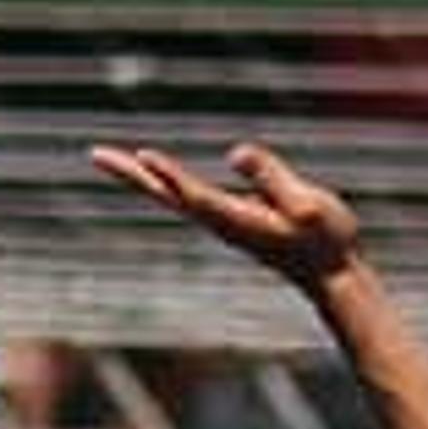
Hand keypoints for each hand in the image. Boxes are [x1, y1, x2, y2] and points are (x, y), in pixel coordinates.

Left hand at [89, 140, 363, 290]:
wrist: (333, 275)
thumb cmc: (328, 242)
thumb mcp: (310, 206)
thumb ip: (273, 179)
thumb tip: (235, 152)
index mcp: (239, 219)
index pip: (196, 195)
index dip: (172, 176)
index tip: (144, 157)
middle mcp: (222, 221)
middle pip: (167, 194)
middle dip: (131, 174)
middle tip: (94, 154)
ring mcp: (225, 220)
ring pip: (173, 194)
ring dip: (140, 175)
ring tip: (108, 158)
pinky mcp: (232, 217)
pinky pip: (188, 193)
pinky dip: (165, 179)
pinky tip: (156, 172)